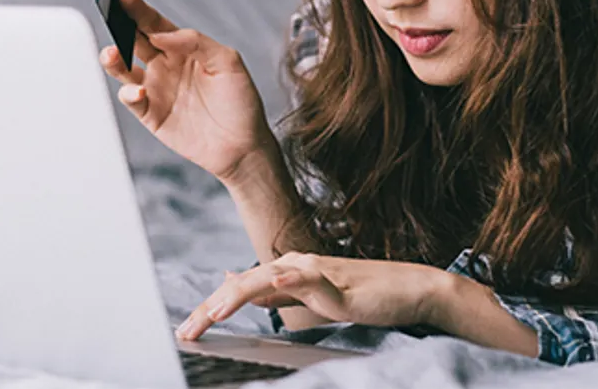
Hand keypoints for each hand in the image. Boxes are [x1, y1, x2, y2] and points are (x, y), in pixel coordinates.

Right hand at [100, 0, 274, 182]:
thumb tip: (163, 33)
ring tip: (112, 53)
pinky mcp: (151, 115)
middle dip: (120, 26)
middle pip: (135, 41)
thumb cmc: (241, 102)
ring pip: (124, 69)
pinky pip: (132, 100)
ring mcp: (157, 90)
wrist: (244, 146)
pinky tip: (138, 91)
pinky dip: (129, 94)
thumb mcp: (228, 62)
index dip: (139, 11)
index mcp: (184, 49)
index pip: (156, 25)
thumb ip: (197, 42)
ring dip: (114, 59)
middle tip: (109, 15)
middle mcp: (166, 66)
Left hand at [175, 253, 453, 340]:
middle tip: (184, 330)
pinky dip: (282, 285)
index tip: (186, 328)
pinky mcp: (338, 286)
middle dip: (211, 307)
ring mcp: (317, 272)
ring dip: (233, 297)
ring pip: (265, 280)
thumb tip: (246, 288)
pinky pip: (305, 283)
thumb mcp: (315, 298)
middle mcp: (298, 265)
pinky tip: (265, 288)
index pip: (242, 289)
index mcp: (291, 270)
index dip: (212, 307)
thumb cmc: (368, 295)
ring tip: (208, 315)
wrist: (413, 288)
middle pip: (244, 285)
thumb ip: (280, 294)